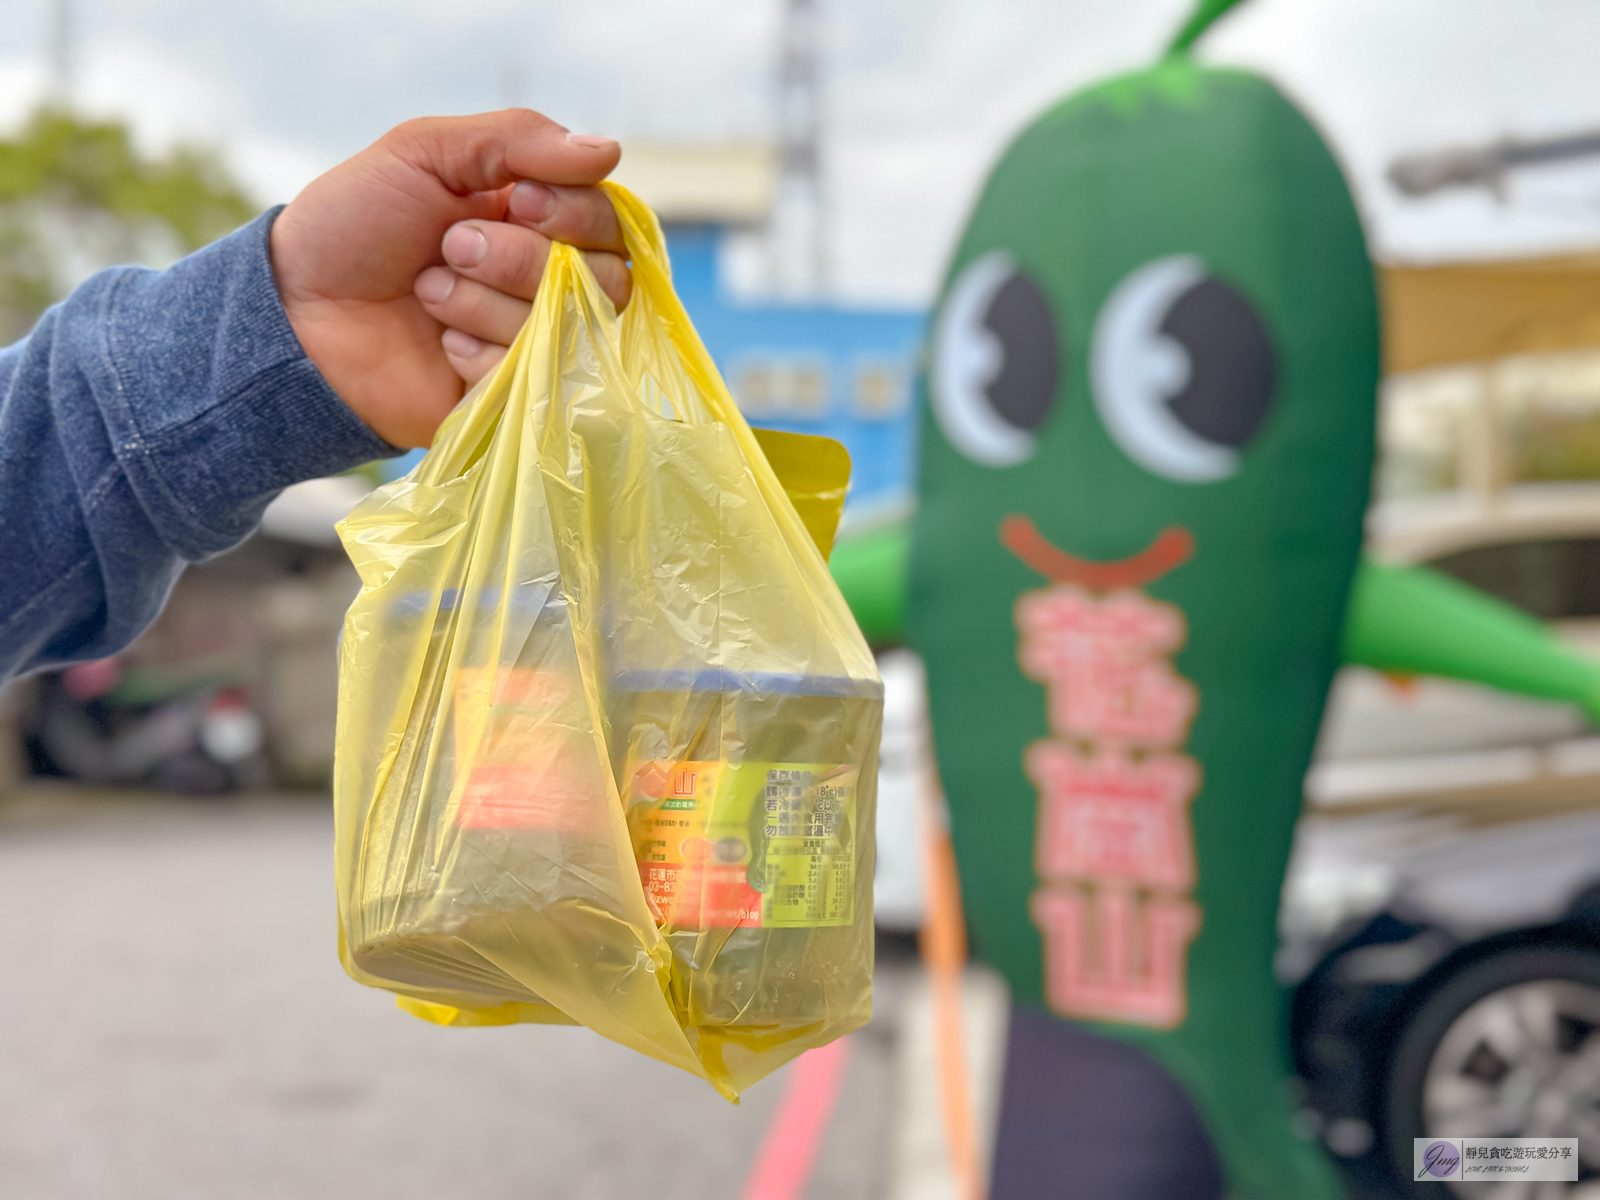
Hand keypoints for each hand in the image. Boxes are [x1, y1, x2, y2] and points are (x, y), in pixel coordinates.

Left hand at [269, 109, 629, 448]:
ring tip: (427, 293)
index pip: (609, 220)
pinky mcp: (511, 396)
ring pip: (567, 328)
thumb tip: (610, 151)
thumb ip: (515, 139)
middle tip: (451, 247)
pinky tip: (441, 344)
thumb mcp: (425, 151)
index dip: (574, 213)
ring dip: (485, 302)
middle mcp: (549, 282)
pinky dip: (478, 352)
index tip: (516, 200)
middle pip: (604, 277)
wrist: (294, 312)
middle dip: (522, 258)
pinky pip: (533, 375)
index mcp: (537, 220)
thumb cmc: (354, 225)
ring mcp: (533, 343)